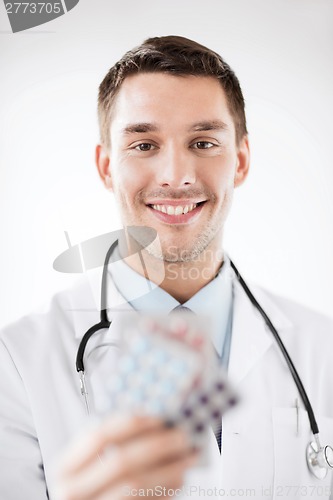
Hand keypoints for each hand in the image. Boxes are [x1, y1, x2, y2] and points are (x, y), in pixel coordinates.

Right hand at [52, 415, 197, 499]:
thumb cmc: (90, 485)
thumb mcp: (88, 463)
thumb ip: (109, 443)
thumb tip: (152, 416)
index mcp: (66, 467)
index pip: (98, 436)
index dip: (129, 424)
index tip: (157, 417)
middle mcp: (72, 490)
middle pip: (120, 461)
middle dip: (157, 446)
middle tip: (182, 436)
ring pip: (135, 486)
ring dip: (168, 469)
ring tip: (188, 457)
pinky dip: (166, 490)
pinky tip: (179, 478)